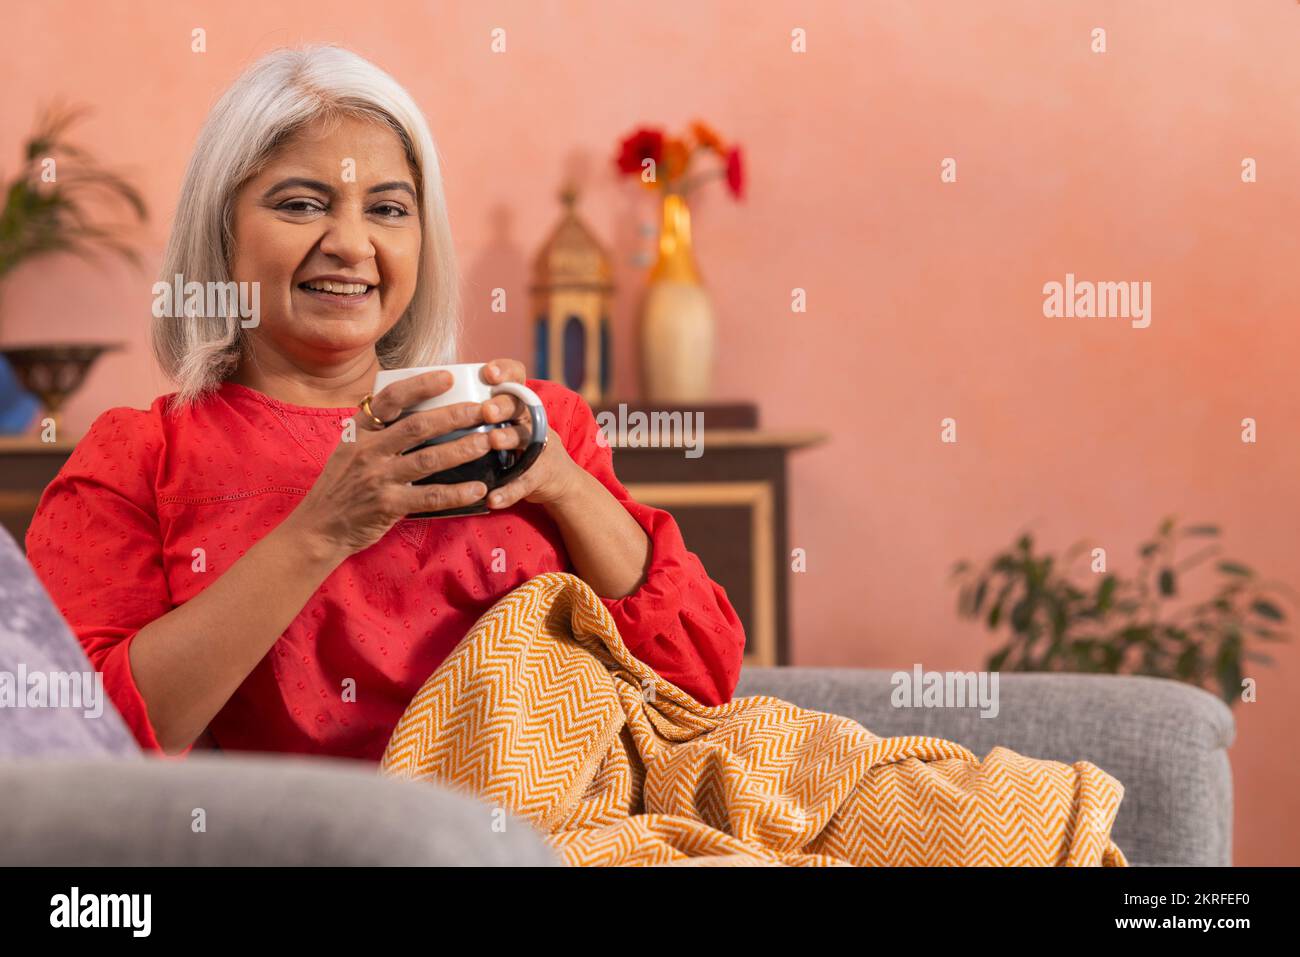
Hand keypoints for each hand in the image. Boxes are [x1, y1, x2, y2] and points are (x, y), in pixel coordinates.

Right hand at [289, 370, 499, 558]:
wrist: (318, 527)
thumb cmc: (342, 484)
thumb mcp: (350, 448)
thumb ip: (378, 430)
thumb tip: (418, 408)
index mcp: (359, 430)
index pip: (390, 398)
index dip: (420, 385)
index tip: (448, 376)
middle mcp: (368, 450)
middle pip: (418, 426)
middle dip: (455, 415)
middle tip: (484, 410)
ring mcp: (378, 478)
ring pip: (429, 459)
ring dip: (462, 449)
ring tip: (487, 442)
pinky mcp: (388, 506)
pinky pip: (430, 497)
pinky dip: (457, 492)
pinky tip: (479, 488)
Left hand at [477, 358, 581, 509]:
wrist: (556, 476)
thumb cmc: (514, 444)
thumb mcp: (503, 422)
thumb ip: (473, 411)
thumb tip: (420, 403)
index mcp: (517, 403)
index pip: (516, 377)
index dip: (506, 371)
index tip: (488, 372)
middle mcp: (529, 419)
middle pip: (520, 404)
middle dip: (502, 405)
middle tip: (486, 410)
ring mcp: (538, 446)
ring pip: (525, 437)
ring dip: (508, 437)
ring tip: (492, 440)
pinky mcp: (541, 474)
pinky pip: (524, 482)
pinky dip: (508, 491)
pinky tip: (492, 499)